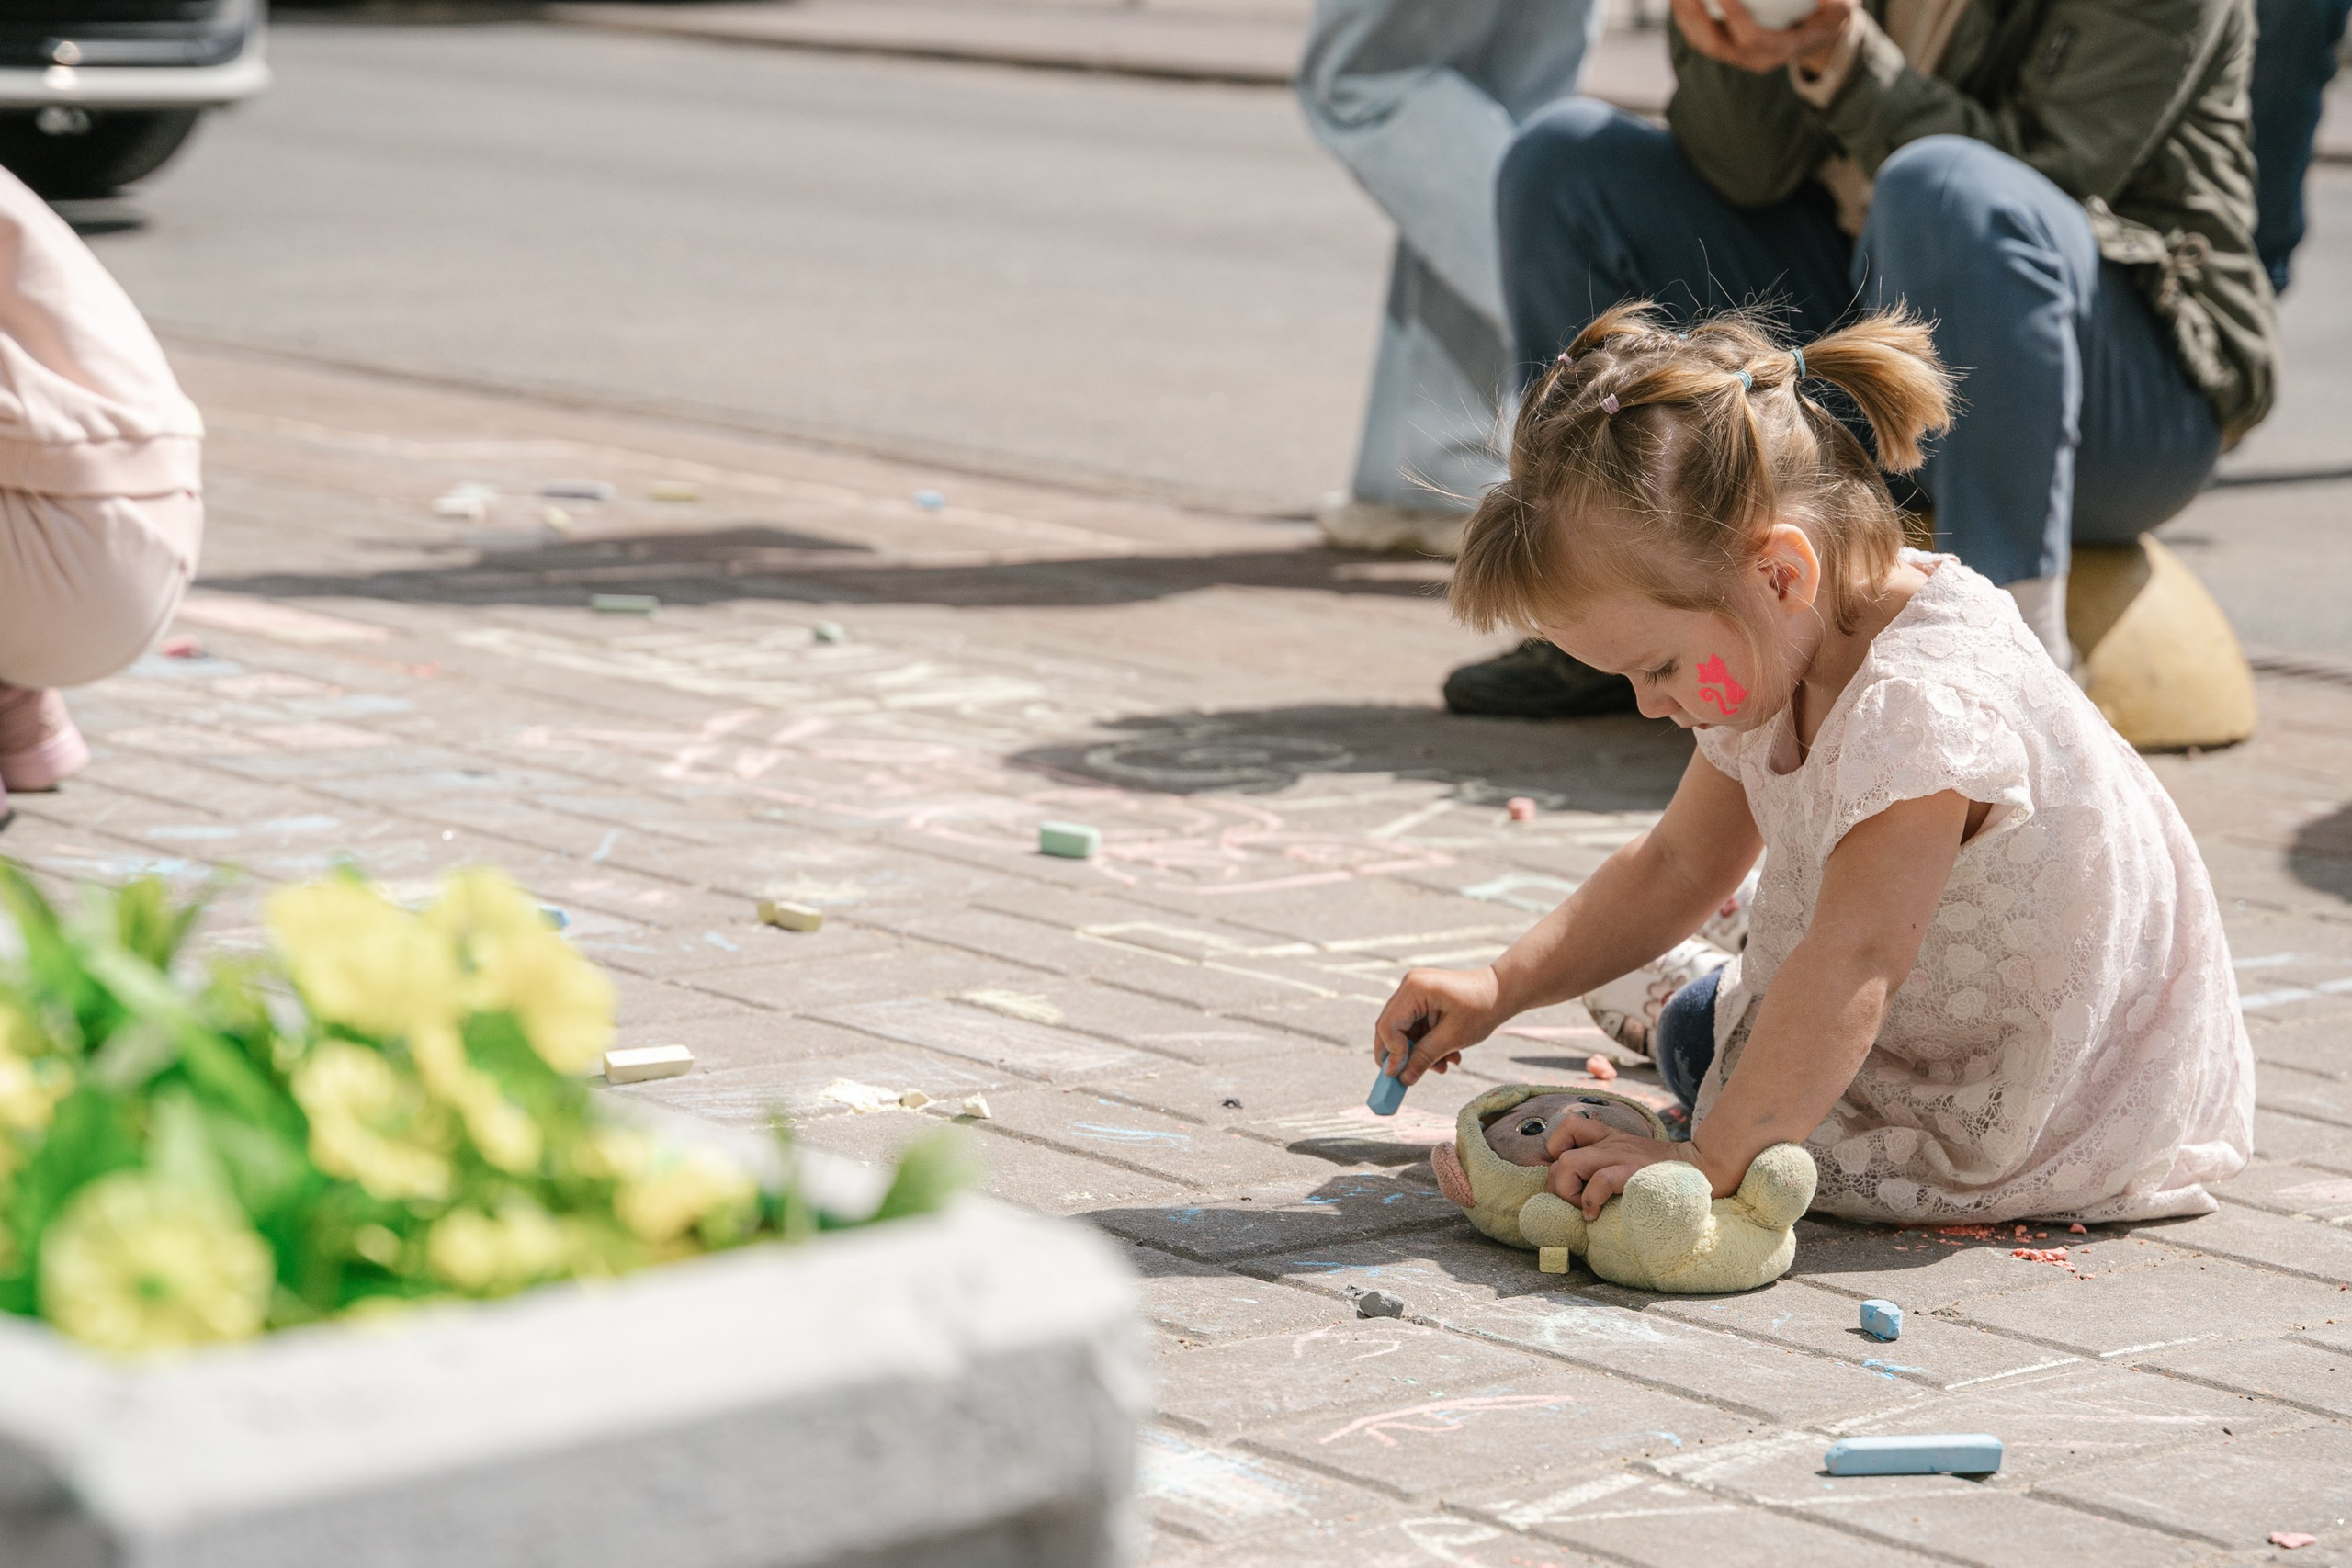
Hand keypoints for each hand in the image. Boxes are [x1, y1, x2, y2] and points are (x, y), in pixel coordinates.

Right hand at [1373, 965, 1502, 1082]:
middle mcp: (1409, 987)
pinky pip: (1416, 1028)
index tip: (1400, 1076)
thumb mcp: (1453, 1037)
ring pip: (1404, 1032)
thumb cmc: (1482, 1009)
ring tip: (1445, 1065)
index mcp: (1414, 989)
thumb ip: (1424, 1057)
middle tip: (1410, 1077)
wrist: (1502, 992)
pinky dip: (1428, 1044)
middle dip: (1403, 1056)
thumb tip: (1403, 1079)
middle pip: (1391, 1029)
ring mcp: (1415, 993)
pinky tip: (1449, 1055)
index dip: (1391, 1053)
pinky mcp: (1422, 1000)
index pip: (1388, 1026)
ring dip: (1421, 1053)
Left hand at [1544, 1116, 1686, 1218]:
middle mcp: (1609, 1143)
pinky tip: (1594, 1215)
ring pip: (1568, 1164)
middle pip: (1558, 1153)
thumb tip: (1582, 1189)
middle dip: (1557, 1183)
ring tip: (1583, 1208)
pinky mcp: (1632, 1173)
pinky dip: (1589, 1202)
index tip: (1567, 1176)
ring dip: (1567, 1191)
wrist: (1703, 1168)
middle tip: (1573, 1202)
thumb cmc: (1665, 1172)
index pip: (1568, 1127)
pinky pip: (1598, 1181)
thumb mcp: (1631, 1156)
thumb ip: (1608, 1163)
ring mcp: (1620, 1156)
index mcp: (1609, 1137)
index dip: (1556, 1151)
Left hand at [1669, 0, 1852, 74]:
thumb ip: (1839, 3)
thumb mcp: (1843, 8)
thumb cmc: (1830, 14)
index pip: (1753, 38)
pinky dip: (1686, 15)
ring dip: (1685, 17)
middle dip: (1697, 19)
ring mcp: (1736, 56)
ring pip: (1702, 42)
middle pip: (1717, 45)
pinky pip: (1698, 34)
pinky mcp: (1724, 48)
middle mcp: (1753, 59)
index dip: (1736, 18)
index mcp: (1780, 51)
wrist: (1816, 34)